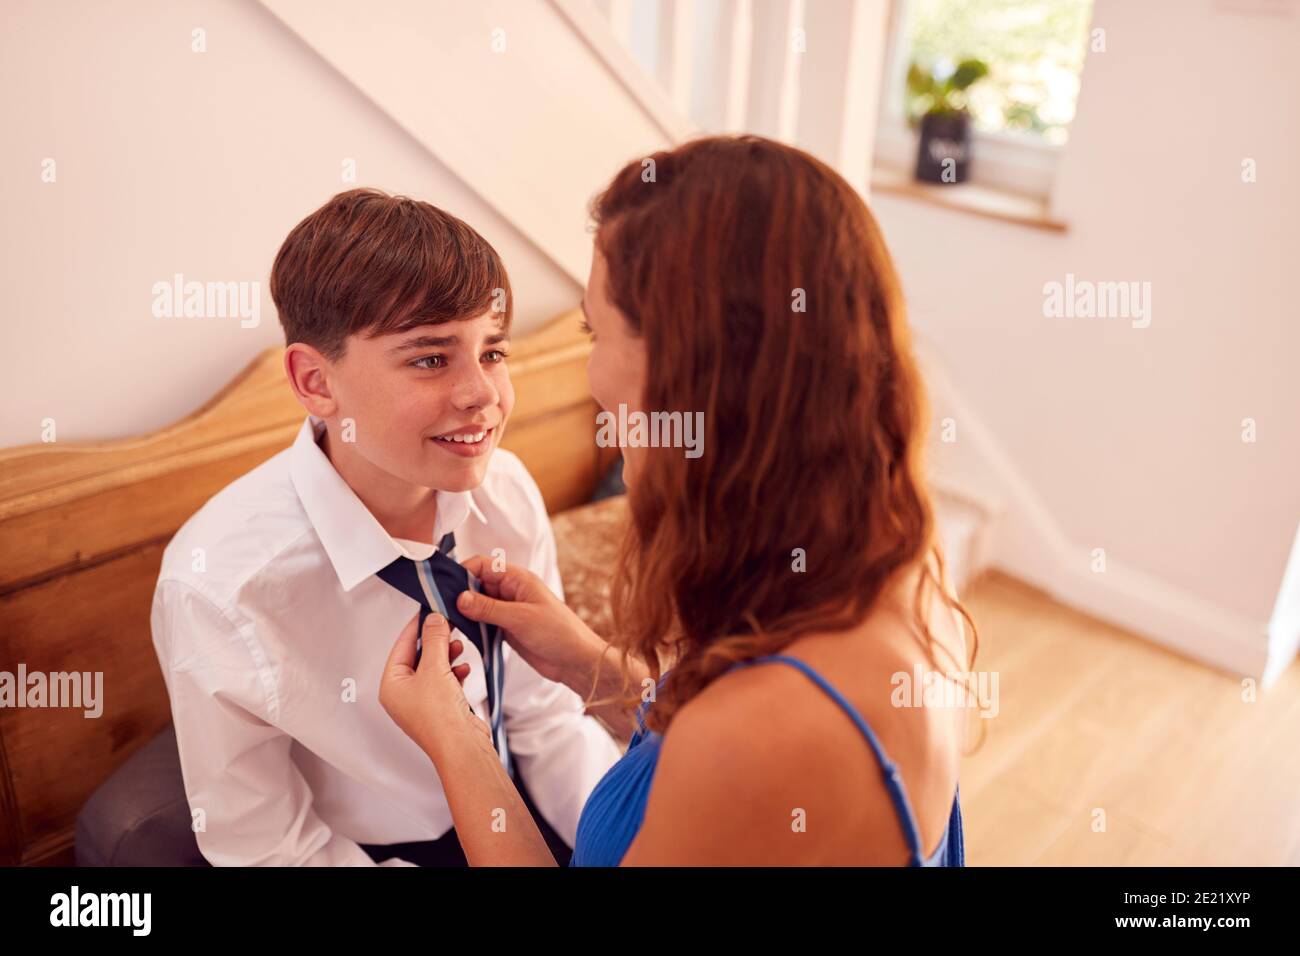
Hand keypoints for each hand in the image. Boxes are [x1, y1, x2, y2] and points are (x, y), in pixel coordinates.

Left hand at [379, 612, 492, 759]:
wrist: (461, 747)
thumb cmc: (440, 719)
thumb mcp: (435, 668)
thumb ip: (435, 639)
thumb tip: (433, 619)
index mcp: (391, 686)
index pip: (401, 646)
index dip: (417, 627)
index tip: (429, 611)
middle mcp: (403, 695)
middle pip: (418, 657)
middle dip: (436, 642)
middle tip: (448, 625)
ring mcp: (421, 703)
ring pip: (433, 669)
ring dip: (447, 656)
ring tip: (459, 646)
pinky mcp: (440, 708)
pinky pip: (445, 682)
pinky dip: (454, 672)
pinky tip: (464, 668)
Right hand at [456, 556, 603, 690]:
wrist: (576, 662)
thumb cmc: (559, 633)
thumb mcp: (521, 618)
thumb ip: (489, 608)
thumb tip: (460, 598)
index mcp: (518, 579)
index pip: (483, 565)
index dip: (462, 571)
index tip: (442, 584)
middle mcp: (511, 591)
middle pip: (477, 584)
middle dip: (458, 593)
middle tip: (438, 606)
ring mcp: (508, 610)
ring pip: (478, 604)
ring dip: (464, 611)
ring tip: (445, 620)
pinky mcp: (507, 628)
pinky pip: (484, 622)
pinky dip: (472, 625)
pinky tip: (459, 632)